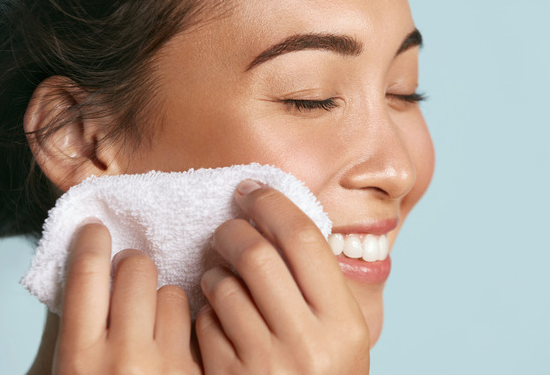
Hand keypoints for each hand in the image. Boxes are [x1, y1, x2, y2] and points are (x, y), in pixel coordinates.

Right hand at [53, 223, 200, 374]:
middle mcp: (126, 359)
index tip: (95, 230)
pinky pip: (201, 323)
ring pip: (173, 294)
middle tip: (127, 280)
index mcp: (81, 359)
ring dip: (164, 304)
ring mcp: (169, 365)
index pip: (87, 273)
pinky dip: (187, 331)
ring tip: (153, 330)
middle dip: (132, 266)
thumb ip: (77, 326)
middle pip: (137, 269)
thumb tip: (86, 268)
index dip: (91, 241)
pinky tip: (174, 351)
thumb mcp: (71, 369)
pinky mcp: (202, 371)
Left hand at [195, 181, 369, 373]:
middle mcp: (308, 345)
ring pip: (223, 285)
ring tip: (222, 276)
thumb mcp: (342, 335)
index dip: (272, 204)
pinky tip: (218, 314)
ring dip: (215, 270)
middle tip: (227, 228)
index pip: (303, 239)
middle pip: (256, 254)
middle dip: (233, 231)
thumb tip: (280, 218)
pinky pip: (204, 323)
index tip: (252, 191)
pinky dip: (206, 309)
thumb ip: (321, 283)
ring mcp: (265, 366)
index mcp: (344, 325)